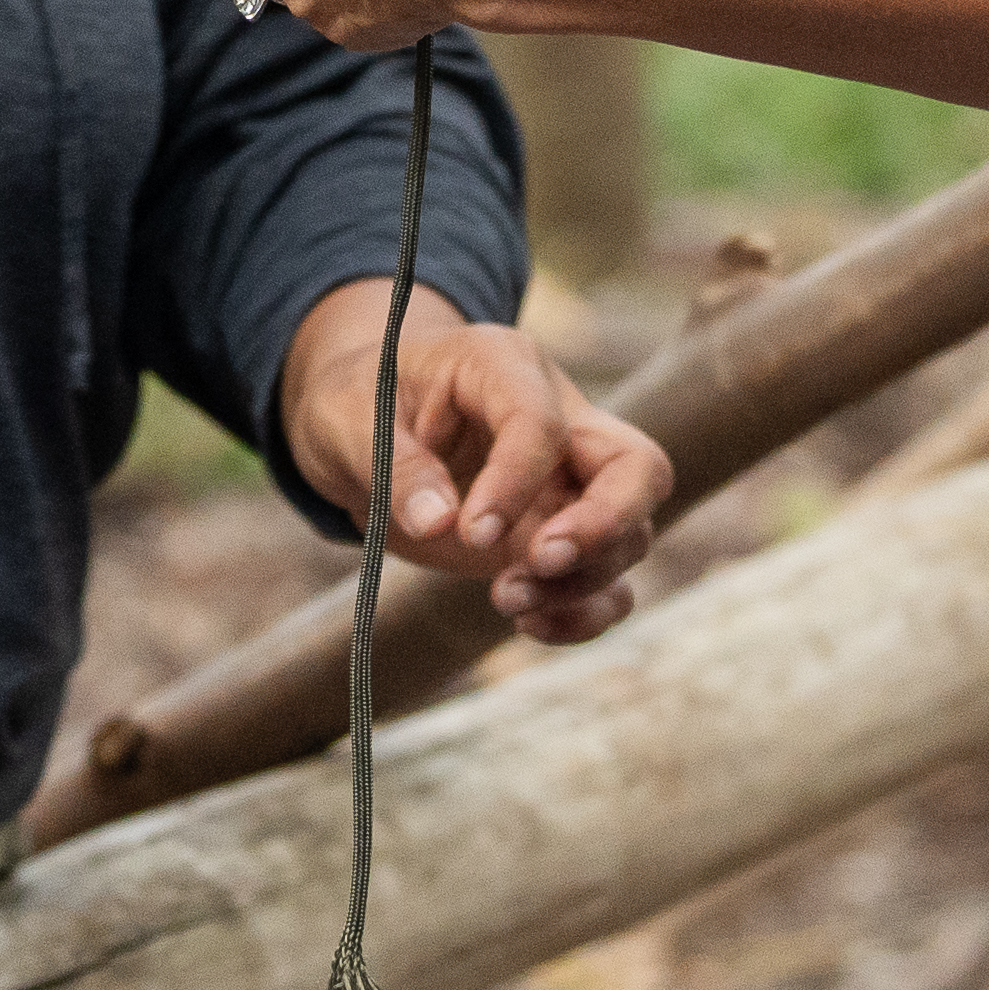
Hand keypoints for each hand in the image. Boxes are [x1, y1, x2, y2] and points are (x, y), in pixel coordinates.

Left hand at [279, 285, 672, 644]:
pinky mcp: (558, 537)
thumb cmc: (357, 402)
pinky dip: (585, 613)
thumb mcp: (349, 420)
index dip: (517, 480)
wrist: (360, 427)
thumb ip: (395, 466)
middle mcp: (560, 421)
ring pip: (631, 534)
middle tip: (540, 561)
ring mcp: (568, 483)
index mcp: (504, 366)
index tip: (470, 531)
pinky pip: (608, 582)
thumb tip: (438, 524)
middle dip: (606, 524)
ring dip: (581, 580)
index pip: (542, 422)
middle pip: (639, 468)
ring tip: (504, 599)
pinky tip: (530, 623)